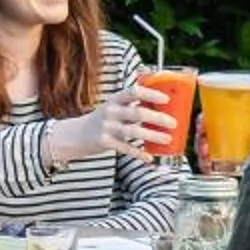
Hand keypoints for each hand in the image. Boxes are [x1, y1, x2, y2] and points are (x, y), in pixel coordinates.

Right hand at [49, 85, 171, 161]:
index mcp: (115, 100)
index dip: (151, 94)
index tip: (166, 99)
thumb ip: (133, 106)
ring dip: (153, 136)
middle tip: (173, 123)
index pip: (134, 92)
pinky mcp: (104, 142)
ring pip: (134, 131)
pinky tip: (149, 157)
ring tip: (168, 139)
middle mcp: (111, 111)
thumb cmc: (103, 120)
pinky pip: (125, 148)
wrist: (76, 134)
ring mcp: (107, 127)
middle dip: (157, 118)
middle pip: (137, 113)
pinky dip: (139, 153)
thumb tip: (162, 106)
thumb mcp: (114, 107)